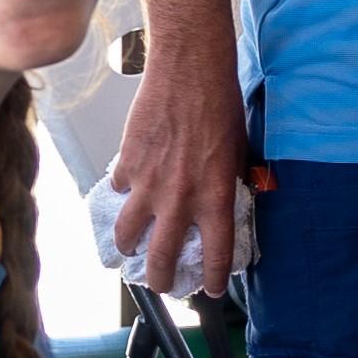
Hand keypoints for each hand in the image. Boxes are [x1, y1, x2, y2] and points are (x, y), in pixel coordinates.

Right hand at [104, 35, 249, 296]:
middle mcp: (179, 198)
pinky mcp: (127, 163)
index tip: (209, 288)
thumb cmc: (219, 104)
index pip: (214, 254)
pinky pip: (121, 189)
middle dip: (160, 280)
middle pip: (161, 257)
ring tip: (130, 249)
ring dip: (128, 246)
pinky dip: (124, 195)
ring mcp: (149, 183)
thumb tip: (224, 205)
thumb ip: (228, 184)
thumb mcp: (236, 152)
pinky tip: (128, 193)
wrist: (189, 69)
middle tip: (161, 285)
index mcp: (214, 197)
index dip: (211, 278)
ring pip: (127, 233)